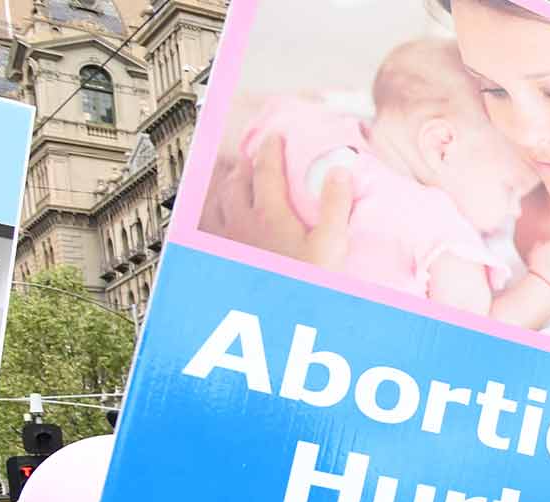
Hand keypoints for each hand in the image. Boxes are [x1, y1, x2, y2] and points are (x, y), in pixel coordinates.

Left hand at [216, 135, 352, 269]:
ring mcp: (230, 240)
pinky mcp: (223, 258)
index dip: (271, 149)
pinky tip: (219, 217)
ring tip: (235, 179)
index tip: (274, 137)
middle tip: (254, 157)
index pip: (267, 169)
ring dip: (228, 185)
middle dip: (247, 164)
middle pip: (238, 181)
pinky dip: (215, 212)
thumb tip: (339, 172)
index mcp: (270, 213)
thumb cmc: (305, 281)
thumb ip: (335, 204)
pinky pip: (210, 226)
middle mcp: (243, 222)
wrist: (278, 316)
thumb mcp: (330, 243)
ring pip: (220, 201)